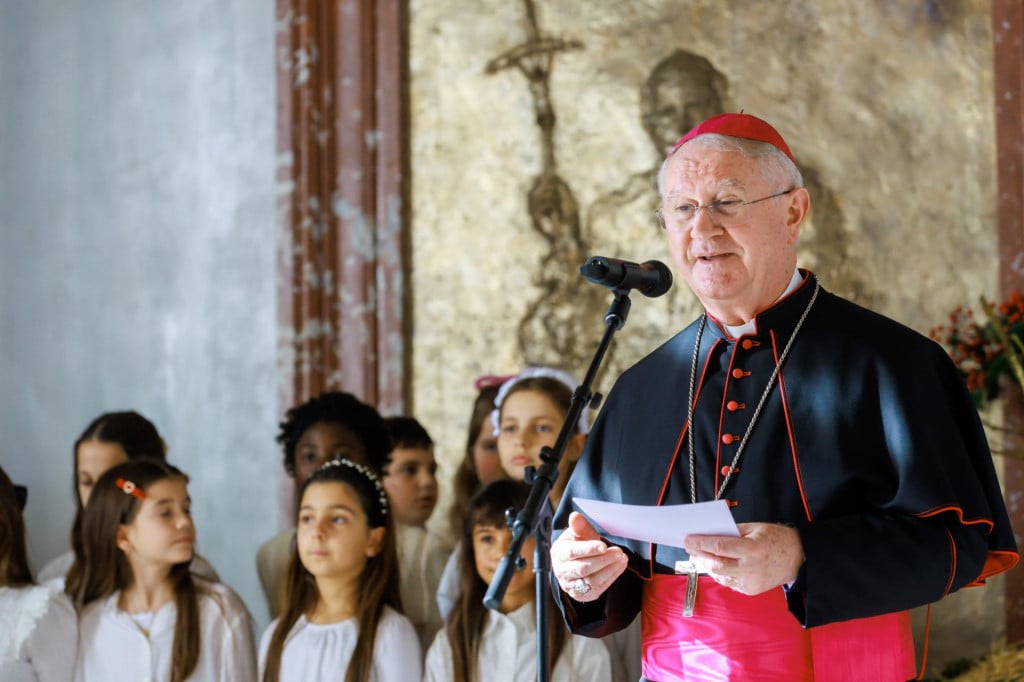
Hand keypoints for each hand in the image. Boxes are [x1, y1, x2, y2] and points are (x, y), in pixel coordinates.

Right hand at [550, 512, 628, 601]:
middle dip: (602, 560)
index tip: (603, 545)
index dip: (588, 549)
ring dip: (609, 569)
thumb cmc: (577, 544)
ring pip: (591, 581)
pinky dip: (611, 577)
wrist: (574, 563)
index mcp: (558, 553)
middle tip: (618, 552)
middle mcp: (562, 571)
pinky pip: (598, 588)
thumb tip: (575, 516)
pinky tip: (620, 566)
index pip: (572, 552)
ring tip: (622, 558)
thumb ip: (579, 526)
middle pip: (582, 568)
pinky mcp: (582, 595)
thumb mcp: (577, 533)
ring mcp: (571, 585)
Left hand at [683, 522, 803, 594]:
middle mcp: (751, 568)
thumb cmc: (776, 538)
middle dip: (700, 556)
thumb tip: (710, 533)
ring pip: (720, 576)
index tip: (687, 539)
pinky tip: (715, 566)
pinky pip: (729, 583)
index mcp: (752, 549)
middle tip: (690, 549)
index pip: (719, 547)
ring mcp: (751, 582)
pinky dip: (720, 574)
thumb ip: (732, 531)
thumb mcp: (754, 528)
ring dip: (707, 566)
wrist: (799, 558)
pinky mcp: (751, 591)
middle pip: (716, 564)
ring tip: (699, 557)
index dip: (700, 543)